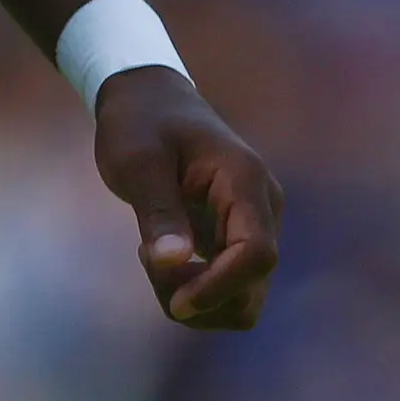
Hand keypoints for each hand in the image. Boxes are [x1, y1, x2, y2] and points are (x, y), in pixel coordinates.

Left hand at [93, 66, 281, 329]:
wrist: (148, 99)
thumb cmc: (140, 122)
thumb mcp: (137, 161)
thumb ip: (158, 212)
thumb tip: (173, 263)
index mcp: (245, 182)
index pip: (257, 253)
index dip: (220, 287)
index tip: (175, 302)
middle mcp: (262, 208)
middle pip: (253, 286)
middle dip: (201, 296)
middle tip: (148, 258)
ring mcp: (254, 225)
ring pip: (243, 297)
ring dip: (197, 296)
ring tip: (153, 254)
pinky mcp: (237, 238)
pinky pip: (229, 286)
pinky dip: (195, 288)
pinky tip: (163, 253)